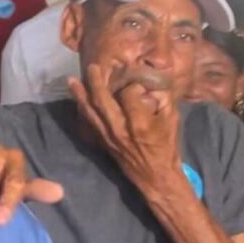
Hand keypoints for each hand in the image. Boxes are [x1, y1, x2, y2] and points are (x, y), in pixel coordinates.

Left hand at [68, 64, 182, 194]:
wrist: (154, 175)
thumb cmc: (166, 146)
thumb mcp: (172, 119)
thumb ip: (162, 98)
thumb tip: (151, 81)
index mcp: (139, 123)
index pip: (128, 95)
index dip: (131, 84)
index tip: (136, 80)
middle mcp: (120, 129)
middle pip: (102, 101)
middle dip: (95, 82)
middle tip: (92, 67)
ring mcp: (108, 137)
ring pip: (90, 112)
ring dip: (80, 95)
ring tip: (71, 80)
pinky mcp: (103, 142)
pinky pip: (89, 124)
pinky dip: (82, 110)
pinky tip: (77, 100)